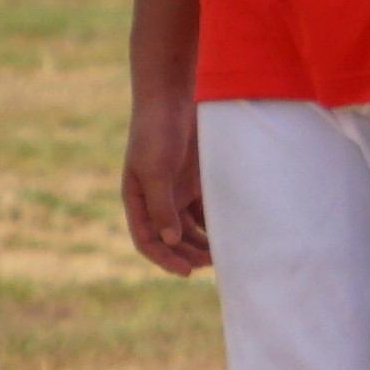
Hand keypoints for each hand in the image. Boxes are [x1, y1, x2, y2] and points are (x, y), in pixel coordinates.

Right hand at [123, 89, 210, 275]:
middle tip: (211, 263)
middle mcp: (156, 200)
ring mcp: (176, 191)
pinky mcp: (196, 181)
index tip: (186, 271)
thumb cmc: (156, 132)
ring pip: (189, 228)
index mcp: (138, 200)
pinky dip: (215, 223)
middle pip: (171, 238)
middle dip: (188, 253)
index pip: (147, 240)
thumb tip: (170, 240)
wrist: (172, 98)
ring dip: (202, 242)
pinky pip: (205, 210)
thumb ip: (162, 206)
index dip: (164, 258)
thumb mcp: (155, 169)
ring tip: (223, 253)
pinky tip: (231, 232)